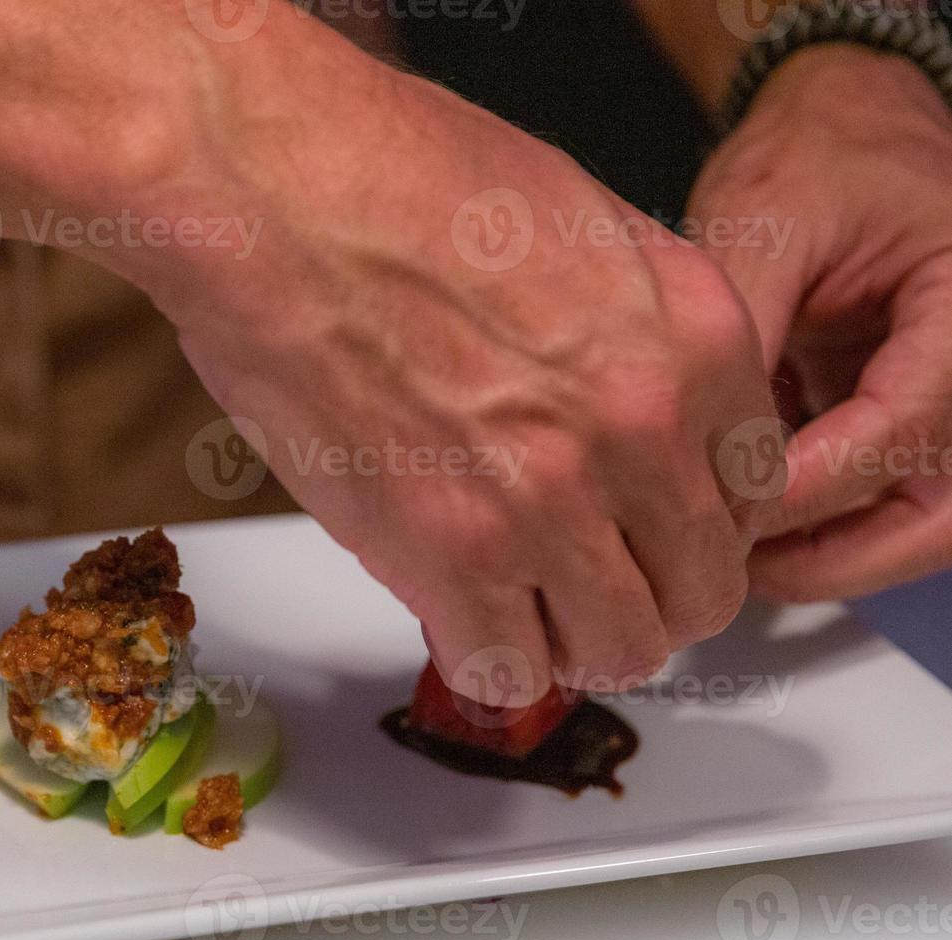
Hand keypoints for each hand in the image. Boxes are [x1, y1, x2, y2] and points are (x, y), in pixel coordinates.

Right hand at [121, 57, 777, 703]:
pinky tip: (463, 614)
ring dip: (575, 639)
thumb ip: (634, 330)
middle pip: (703, 588)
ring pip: (620, 647)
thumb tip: (633, 410)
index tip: (651, 529)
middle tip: (592, 581)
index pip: (755, 494)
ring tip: (525, 606)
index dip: (695, 522)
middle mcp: (643, 427)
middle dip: (650, 594)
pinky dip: (491, 659)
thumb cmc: (391, 179)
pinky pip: (509, 671)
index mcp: (693, 336)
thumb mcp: (577, 222)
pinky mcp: (448, 552)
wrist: (273, 194)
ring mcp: (549, 499)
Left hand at [688, 46, 951, 600]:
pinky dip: (813, 518)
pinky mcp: (911, 417)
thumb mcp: (772, 218)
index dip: (810, 484)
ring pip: (911, 522)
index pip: (906, 428)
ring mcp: (949, 399)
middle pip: (935, 514)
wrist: (844, 127)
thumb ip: (741, 331)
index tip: (723, 510)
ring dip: (822, 551)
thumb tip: (692, 446)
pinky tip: (732, 514)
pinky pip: (880, 495)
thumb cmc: (822, 156)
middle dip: (833, 556)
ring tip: (719, 551)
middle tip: (727, 567)